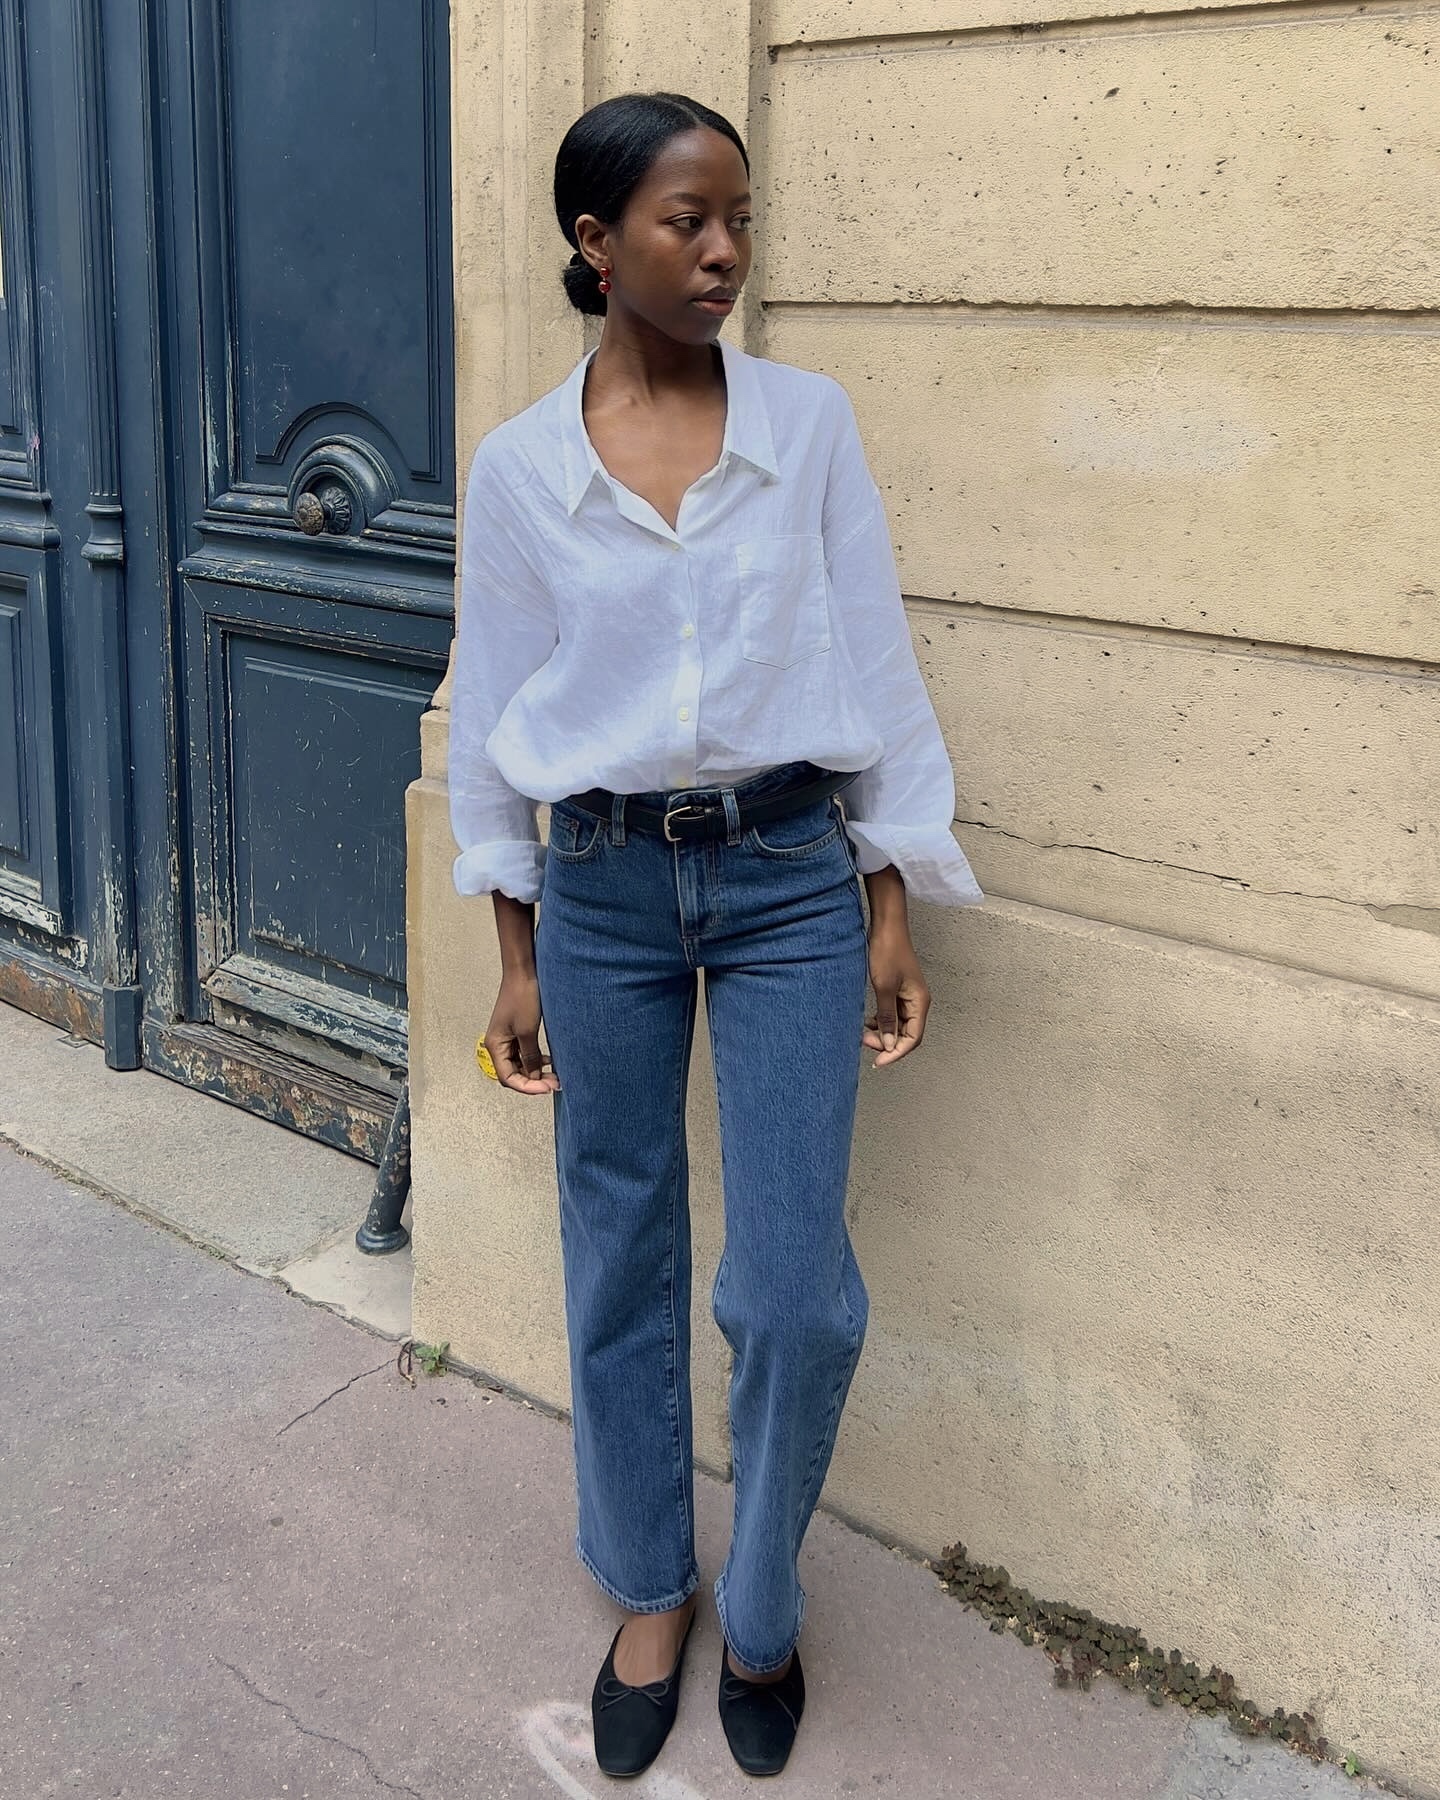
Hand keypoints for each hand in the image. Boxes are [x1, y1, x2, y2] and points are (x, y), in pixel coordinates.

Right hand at [485, 970, 559, 1095]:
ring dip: (535, 1072)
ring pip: (520, 1065)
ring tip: (554, 1075)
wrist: (524, 973)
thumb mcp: (527, 1031)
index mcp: (495, 1045)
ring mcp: (508, 1038)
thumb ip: (530, 1056)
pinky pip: (524, 1054)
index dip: (528, 1086)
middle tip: (554, 1083)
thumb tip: (533, 1076)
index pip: (508, 1078)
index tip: (546, 1088)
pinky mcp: (517, 1032)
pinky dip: (536, 1060)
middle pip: (513, 1074)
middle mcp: (498, 1044)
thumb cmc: (521, 996)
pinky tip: (548, 1061)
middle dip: (533, 1081)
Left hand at [863, 918, 930, 1067]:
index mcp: (920, 1003)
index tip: (878, 1060)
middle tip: (865, 1042)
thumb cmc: (888, 952)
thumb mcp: (884, 988)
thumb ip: (887, 1018)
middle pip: (907, 1034)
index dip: (895, 1052)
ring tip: (864, 1033)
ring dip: (883, 1033)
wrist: (886, 926)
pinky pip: (893, 1014)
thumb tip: (889, 1044)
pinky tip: (868, 1022)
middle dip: (887, 1043)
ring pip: (899, 1025)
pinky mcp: (898, 991)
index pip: (912, 1039)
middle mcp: (917, 1002)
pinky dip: (881, 1022)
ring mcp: (908, 996)